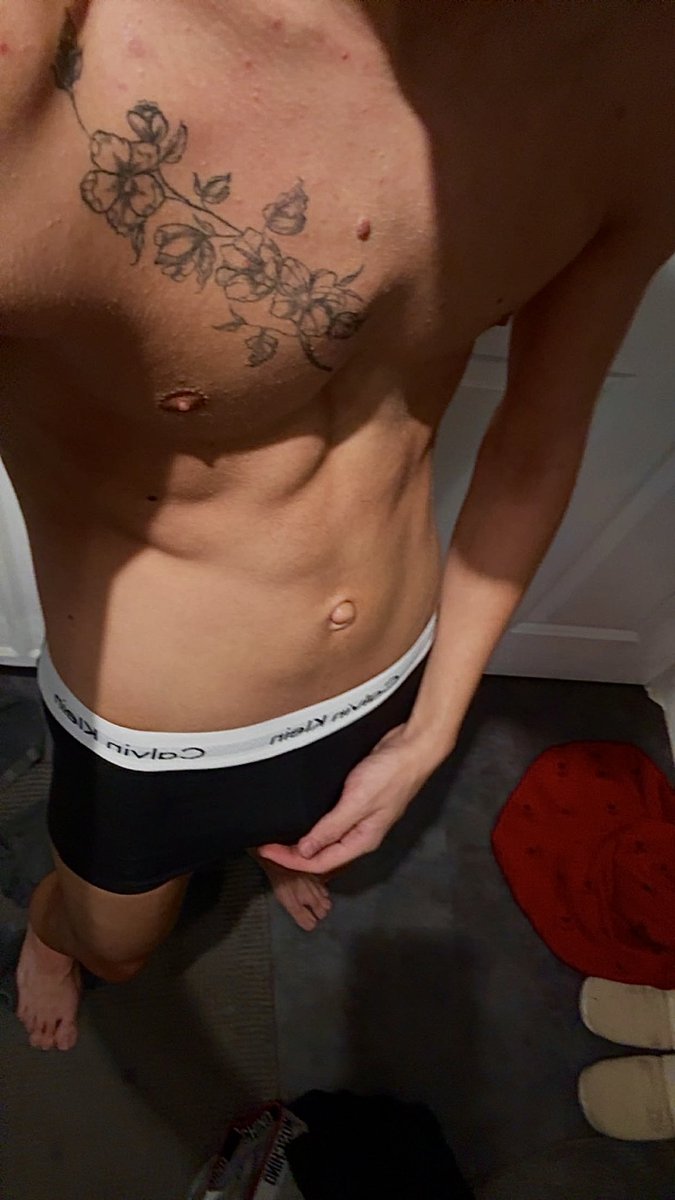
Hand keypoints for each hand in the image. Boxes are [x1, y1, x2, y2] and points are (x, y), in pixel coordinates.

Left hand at [257, 723, 438, 874]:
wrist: (412, 746)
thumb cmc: (391, 774)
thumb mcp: (357, 802)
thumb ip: (331, 828)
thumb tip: (305, 851)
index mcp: (362, 840)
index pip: (319, 863)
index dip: (290, 860)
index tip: (266, 851)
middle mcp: (360, 834)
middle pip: (322, 855)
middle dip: (293, 855)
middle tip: (266, 845)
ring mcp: (360, 818)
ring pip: (326, 840)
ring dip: (302, 841)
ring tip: (278, 835)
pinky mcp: (358, 802)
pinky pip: (331, 822)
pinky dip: (313, 824)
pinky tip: (301, 817)